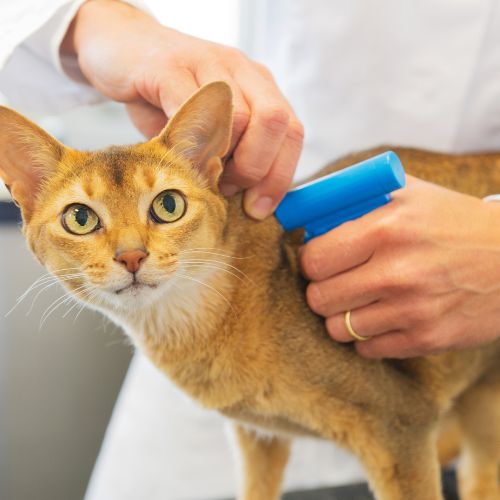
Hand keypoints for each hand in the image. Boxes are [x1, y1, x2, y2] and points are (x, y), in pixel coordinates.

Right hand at [61, 0, 303, 218]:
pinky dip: (188, 143)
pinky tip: (176, 153)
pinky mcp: (170, 67)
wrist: (122, 50)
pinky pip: (191, 109)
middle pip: (275, 122)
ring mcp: (209, 63)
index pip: (292, 133)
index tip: (257, 208)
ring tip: (199, 171)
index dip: (279, 177)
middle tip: (227, 187)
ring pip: (239, 118)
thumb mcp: (209, 129)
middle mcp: (242, 71)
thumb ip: (233, 157)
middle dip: (255, 168)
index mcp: (260, 87)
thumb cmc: (168, 98)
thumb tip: (248, 204)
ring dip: (221, 160)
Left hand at [300, 176, 499, 357]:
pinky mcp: (427, 339)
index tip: (320, 261)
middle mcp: (397, 272)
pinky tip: (381, 317)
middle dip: (321, 290)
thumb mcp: (409, 193)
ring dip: (342, 315)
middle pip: (319, 298)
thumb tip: (307, 214)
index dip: (311, 261)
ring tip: (358, 301)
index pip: (314, 259)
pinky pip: (367, 349)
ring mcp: (413, 310)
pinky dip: (366, 336)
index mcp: (387, 229)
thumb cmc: (454, 221)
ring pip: (338, 328)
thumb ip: (356, 199)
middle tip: (335, 282)